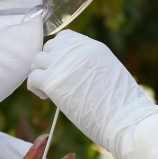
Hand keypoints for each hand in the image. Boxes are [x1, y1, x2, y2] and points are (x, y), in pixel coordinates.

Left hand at [27, 31, 157, 158]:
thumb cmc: (123, 106)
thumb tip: (75, 73)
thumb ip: (93, 67)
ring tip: (49, 90)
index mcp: (93, 47)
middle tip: (55, 81)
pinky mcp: (52, 82)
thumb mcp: (112, 74)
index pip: (66, 38)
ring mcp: (63, 64)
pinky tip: (46, 97)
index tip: (64, 68)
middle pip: (50, 47)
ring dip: (40, 74)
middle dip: (49, 63)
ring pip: (37, 60)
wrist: (125, 119)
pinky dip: (35, 87)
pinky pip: (32, 78)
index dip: (61, 53)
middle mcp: (77, 50)